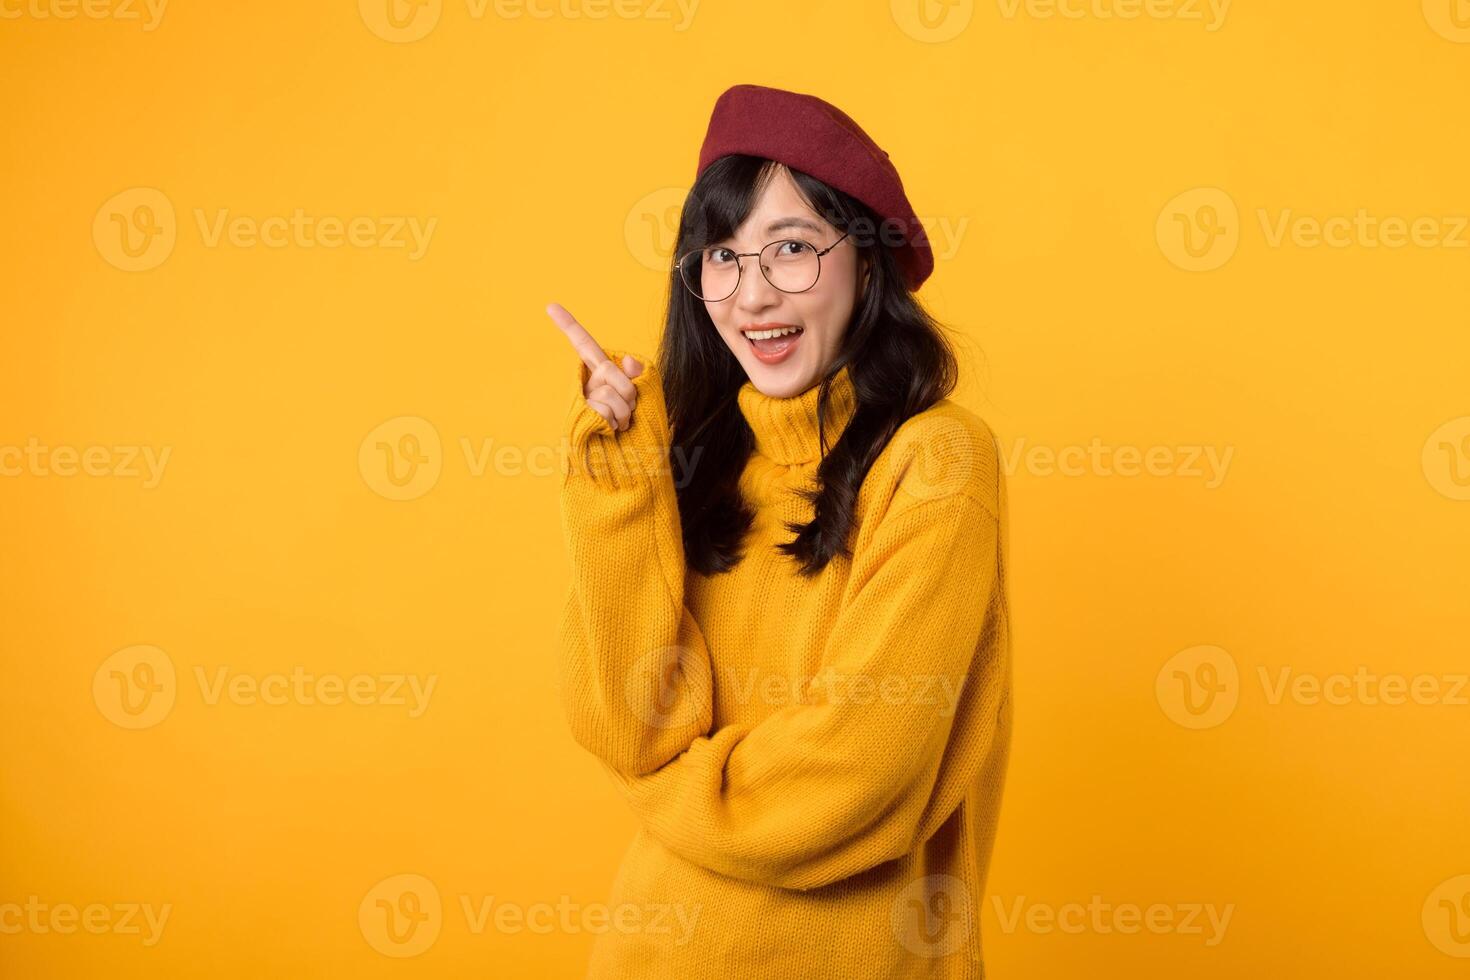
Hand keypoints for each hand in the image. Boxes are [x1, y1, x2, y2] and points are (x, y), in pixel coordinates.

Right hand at [546, 302, 644, 431]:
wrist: (628, 460)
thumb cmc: (636, 428)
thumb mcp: (644, 397)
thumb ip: (637, 376)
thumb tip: (629, 360)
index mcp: (599, 375)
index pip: (583, 345)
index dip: (568, 325)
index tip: (551, 305)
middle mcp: (586, 385)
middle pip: (609, 370)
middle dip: (628, 391)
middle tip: (628, 411)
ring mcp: (581, 401)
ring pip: (611, 393)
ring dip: (625, 412)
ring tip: (620, 425)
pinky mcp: (581, 417)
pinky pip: (605, 410)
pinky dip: (615, 423)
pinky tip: (610, 432)